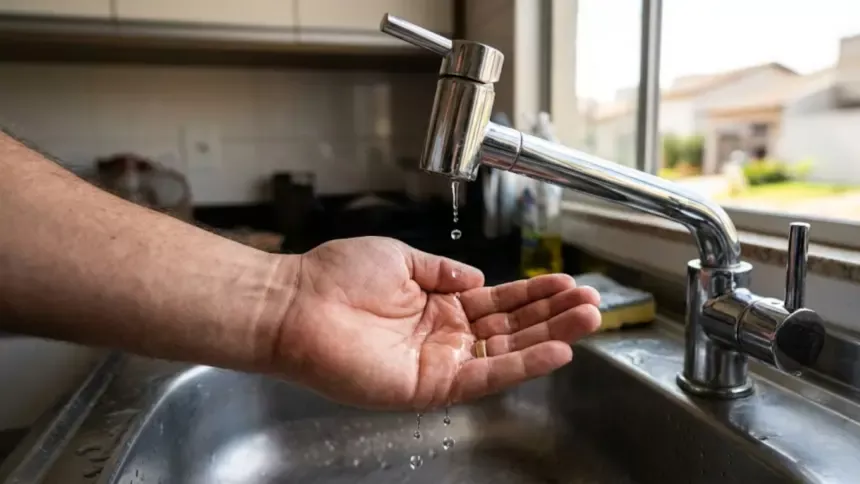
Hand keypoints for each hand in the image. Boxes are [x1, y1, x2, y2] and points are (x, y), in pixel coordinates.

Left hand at [274, 236, 600, 409]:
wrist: (297, 303)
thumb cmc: (337, 277)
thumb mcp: (400, 259)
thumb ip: (443, 270)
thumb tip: (479, 276)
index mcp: (437, 303)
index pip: (498, 301)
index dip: (534, 293)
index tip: (568, 282)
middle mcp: (444, 334)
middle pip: (511, 327)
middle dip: (553, 315)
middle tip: (593, 303)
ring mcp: (439, 361)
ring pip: (506, 350)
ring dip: (550, 337)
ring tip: (589, 320)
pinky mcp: (430, 385)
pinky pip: (484, 375)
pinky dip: (521, 365)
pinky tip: (555, 351)